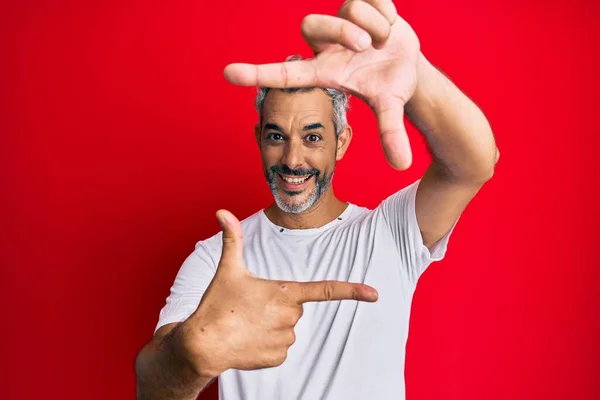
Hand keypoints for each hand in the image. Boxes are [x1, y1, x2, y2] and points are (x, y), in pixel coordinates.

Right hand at [177, 209, 378, 376]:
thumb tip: (222, 211)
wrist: (202, 345)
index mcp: (284, 292)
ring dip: (272, 326)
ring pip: (287, 329)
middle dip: (278, 306)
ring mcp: (285, 340)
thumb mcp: (228, 269)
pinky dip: (267, 344)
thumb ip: (232, 238)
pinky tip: (248, 340)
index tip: (374, 294)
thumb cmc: (217, 304)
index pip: (324, 290)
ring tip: (247, 324)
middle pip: (295, 308)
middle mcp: (290, 316)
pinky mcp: (278, 358)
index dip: (352, 290)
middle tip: (251, 307)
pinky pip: (280, 347)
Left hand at [223, 0, 420, 169]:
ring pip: (346, 10)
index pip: (284, 72)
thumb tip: (402, 165)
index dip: (257, 73)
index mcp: (324, 71)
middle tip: (367, 46)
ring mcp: (338, 21)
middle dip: (344, 32)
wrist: (409, 64)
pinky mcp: (355, 1)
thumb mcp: (389, 107)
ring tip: (384, 41)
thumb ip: (390, 133)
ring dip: (374, 26)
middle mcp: (325, 45)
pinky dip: (385, 12)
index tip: (228, 74)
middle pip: (310, 23)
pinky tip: (388, 25)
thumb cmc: (389, 85)